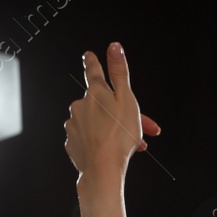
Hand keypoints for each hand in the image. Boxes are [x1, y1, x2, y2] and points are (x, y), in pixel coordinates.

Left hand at [63, 43, 161, 181]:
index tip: (88, 56)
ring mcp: (74, 125)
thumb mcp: (126, 99)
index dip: (92, 62)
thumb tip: (114, 47)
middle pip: (103, 104)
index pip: (93, 71)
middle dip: (122, 113)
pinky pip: (88, 139)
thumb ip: (119, 72)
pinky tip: (114, 151)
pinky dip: (101, 142)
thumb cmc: (119, 136)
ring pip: (97, 123)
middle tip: (143, 129)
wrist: (103, 169)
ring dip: (114, 130)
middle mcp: (80, 105)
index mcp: (95, 92)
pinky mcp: (73, 143)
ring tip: (132, 144)